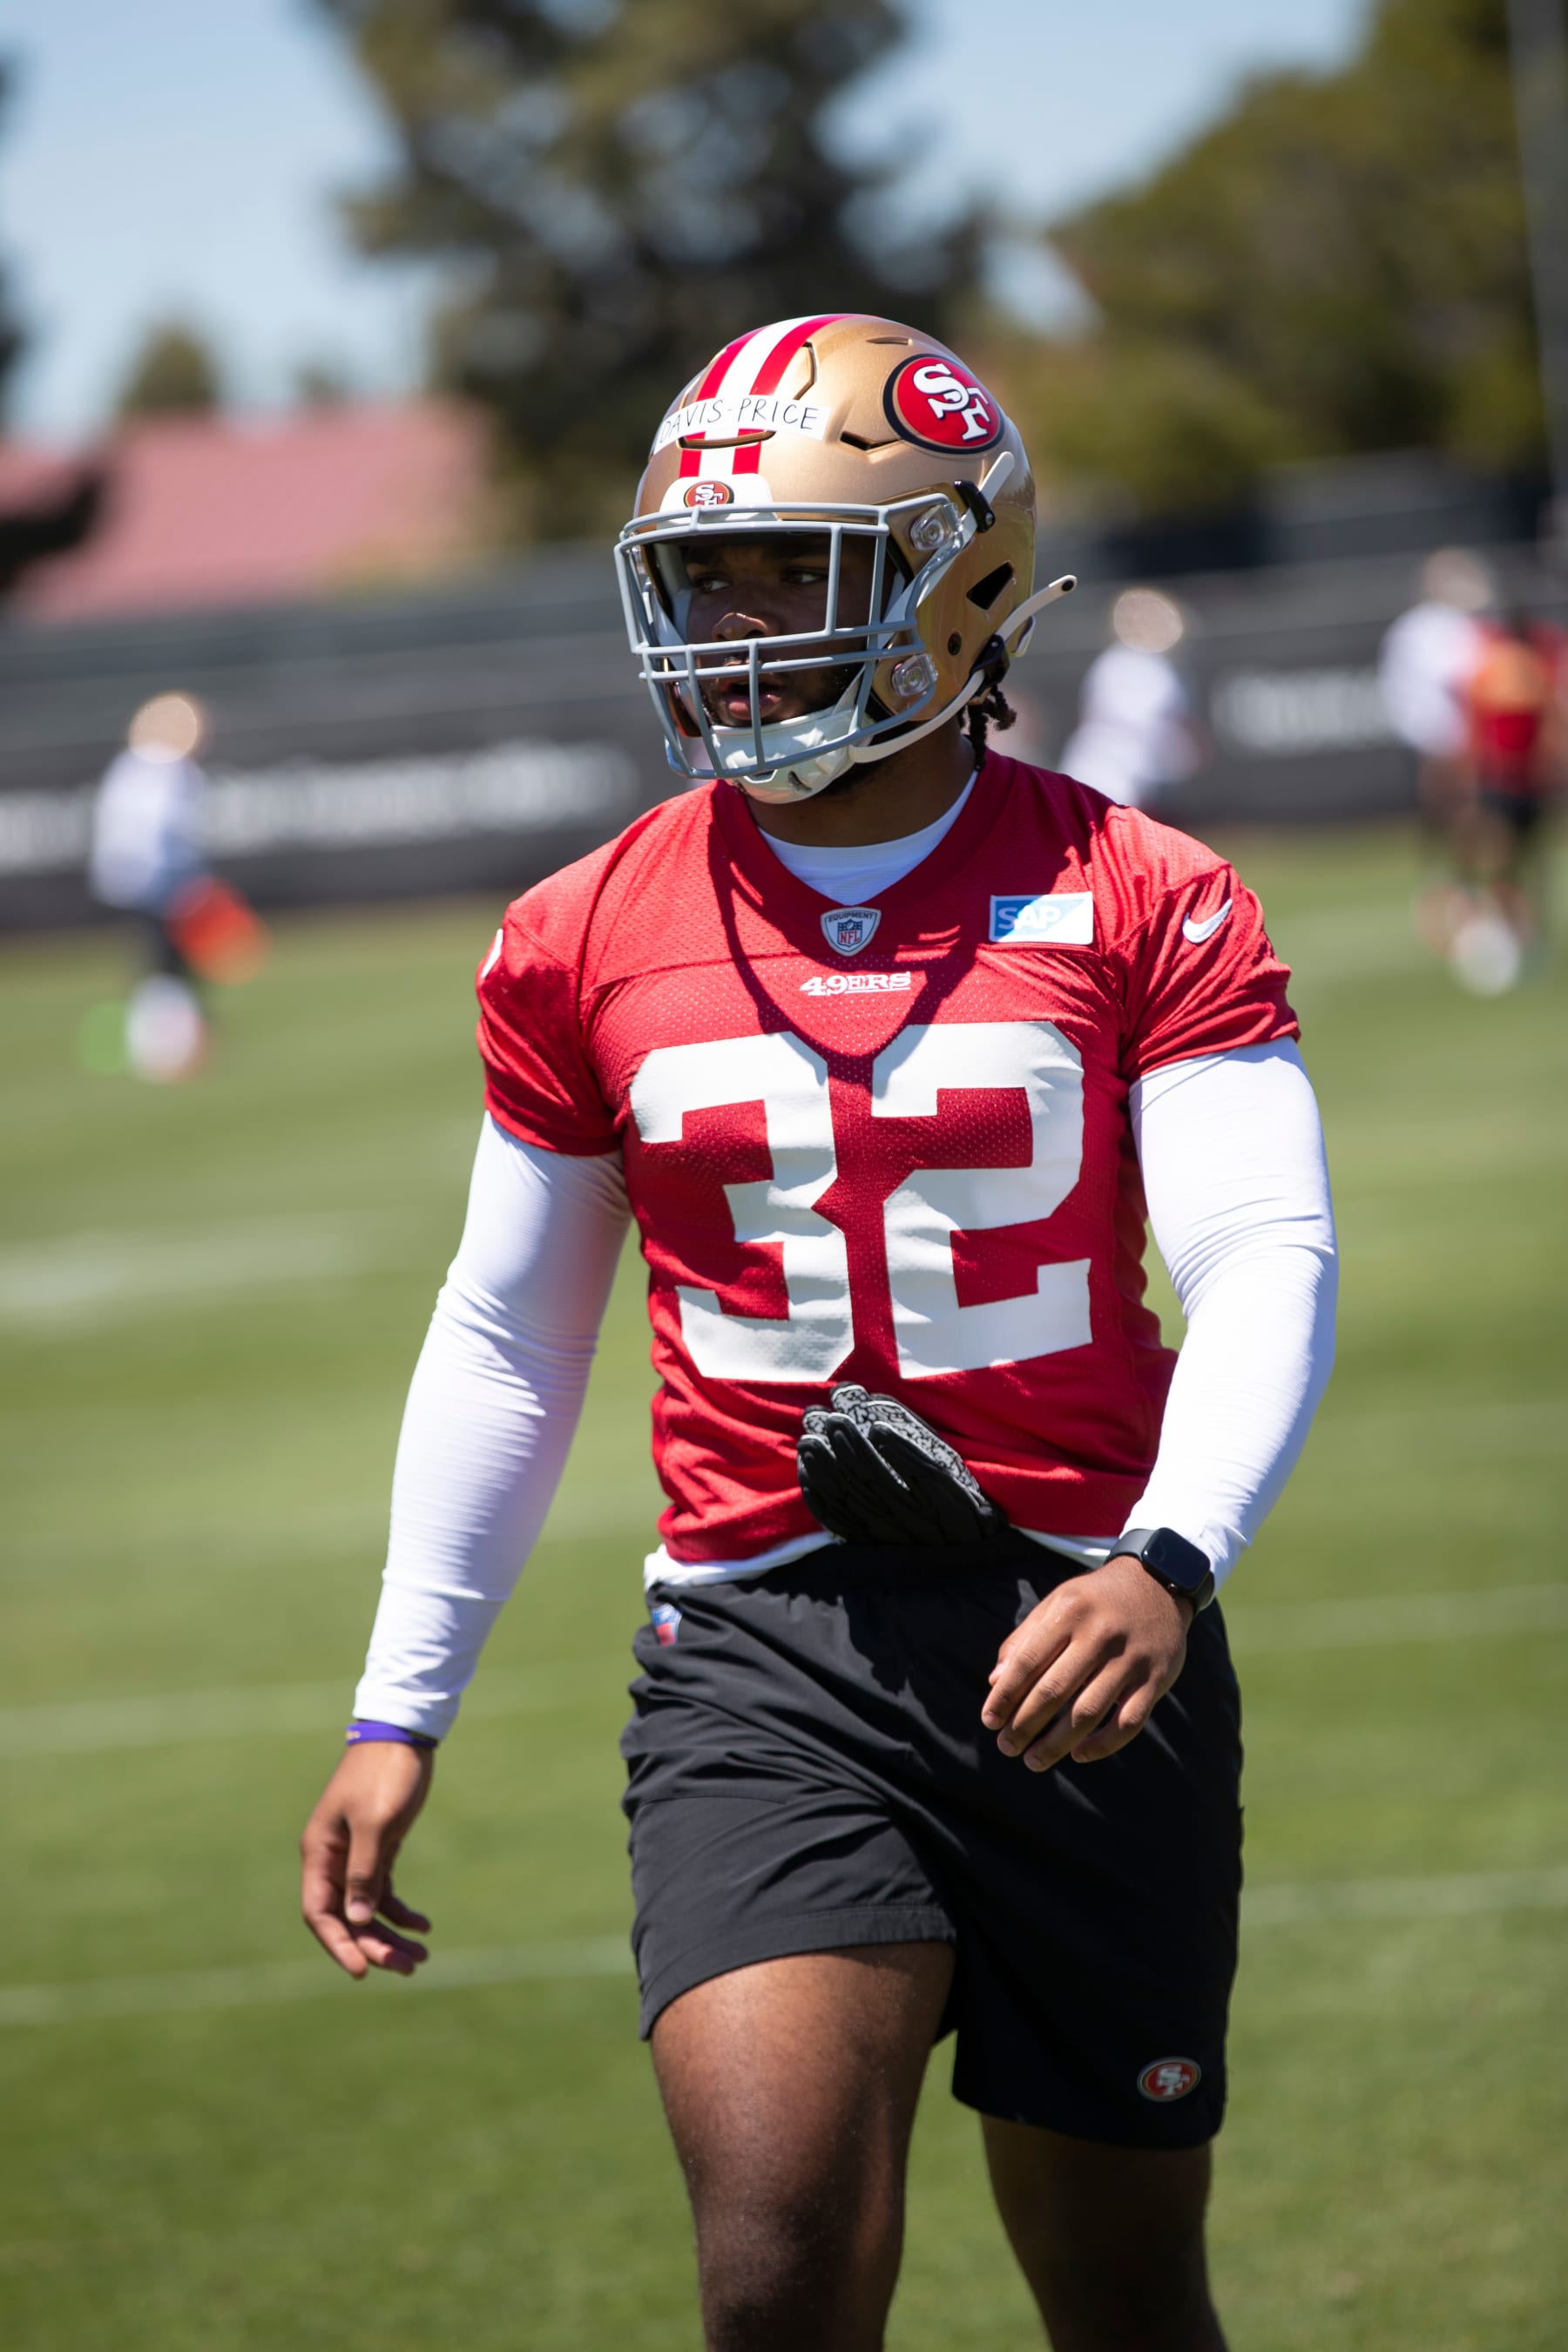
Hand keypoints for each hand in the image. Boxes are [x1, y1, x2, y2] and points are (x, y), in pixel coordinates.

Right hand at [300, 1741, 434, 1978]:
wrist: (404, 1735)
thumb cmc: (386, 1774)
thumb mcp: (376, 1822)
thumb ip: (364, 1871)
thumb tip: (357, 1920)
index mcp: (321, 1853)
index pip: (320, 1912)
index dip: (339, 1945)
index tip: (363, 1971)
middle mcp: (333, 1859)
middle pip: (347, 1917)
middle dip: (374, 1946)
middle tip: (409, 1968)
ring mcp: (355, 1855)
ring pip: (367, 1909)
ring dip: (390, 1935)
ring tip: (421, 1957)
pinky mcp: (379, 1849)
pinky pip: (383, 1892)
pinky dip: (401, 1912)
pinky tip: (423, 1925)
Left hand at [981, 1555, 1191, 1771]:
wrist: (1158, 1584)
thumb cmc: (1095, 1601)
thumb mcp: (1057, 1604)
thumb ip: (1024, 1639)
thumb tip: (995, 1683)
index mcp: (1069, 1613)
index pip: (1028, 1662)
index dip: (1004, 1696)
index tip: (989, 1721)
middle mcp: (1100, 1635)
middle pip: (1054, 1691)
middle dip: (1024, 1725)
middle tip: (1007, 1747)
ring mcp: (1130, 1659)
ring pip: (1088, 1713)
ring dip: (1056, 1744)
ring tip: (1034, 1760)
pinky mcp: (1156, 1679)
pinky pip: (1128, 1722)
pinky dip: (1102, 1745)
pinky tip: (1079, 1754)